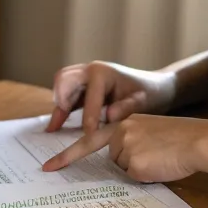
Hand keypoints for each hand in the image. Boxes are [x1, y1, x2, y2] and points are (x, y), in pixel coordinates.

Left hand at [43, 114, 207, 180]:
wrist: (197, 139)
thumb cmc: (178, 138)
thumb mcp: (147, 130)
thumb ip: (128, 140)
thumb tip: (119, 160)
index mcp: (121, 122)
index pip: (88, 141)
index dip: (67, 156)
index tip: (48, 167)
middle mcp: (119, 133)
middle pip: (113, 159)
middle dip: (131, 162)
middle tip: (154, 154)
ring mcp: (125, 149)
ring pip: (124, 169)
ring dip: (140, 169)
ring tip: (160, 157)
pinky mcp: (135, 164)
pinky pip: (134, 178)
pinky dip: (147, 176)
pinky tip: (161, 165)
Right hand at [47, 61, 175, 134]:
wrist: (154, 87)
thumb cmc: (149, 93)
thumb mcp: (141, 102)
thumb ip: (126, 108)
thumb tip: (109, 115)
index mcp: (102, 72)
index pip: (89, 98)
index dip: (89, 120)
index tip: (89, 138)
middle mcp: (89, 69)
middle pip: (63, 80)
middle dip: (62, 102)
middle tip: (60, 123)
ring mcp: (85, 75)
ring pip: (60, 84)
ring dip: (58, 105)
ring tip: (53, 128)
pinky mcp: (83, 85)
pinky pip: (65, 94)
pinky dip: (61, 109)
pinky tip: (55, 126)